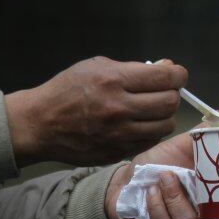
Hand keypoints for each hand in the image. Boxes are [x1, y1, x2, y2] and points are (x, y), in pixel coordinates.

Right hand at [4, 57, 187, 166]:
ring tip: (152, 110)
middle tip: (163, 92)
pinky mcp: (118, 152)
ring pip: (166, 125)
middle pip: (170, 103)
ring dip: (165, 116)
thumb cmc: (69, 89)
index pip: (166, 78)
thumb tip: (169, 68)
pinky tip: (140, 124)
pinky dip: (152, 131)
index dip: (179, 75)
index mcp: (114, 81)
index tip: (176, 76)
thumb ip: (136, 68)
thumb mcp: (98, 66)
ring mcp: (119, 134)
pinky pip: (151, 141)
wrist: (39, 123)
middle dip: (172, 94)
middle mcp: (119, 108)